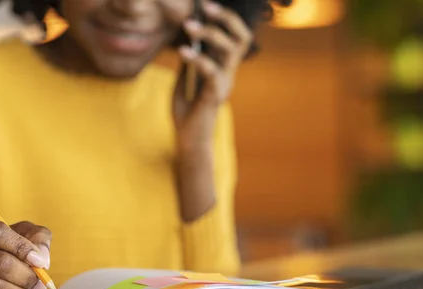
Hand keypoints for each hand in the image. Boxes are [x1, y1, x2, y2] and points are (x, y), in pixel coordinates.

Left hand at [173, 0, 251, 151]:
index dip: (224, 18)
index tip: (205, 6)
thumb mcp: (182, 82)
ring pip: (230, 50)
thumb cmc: (186, 114)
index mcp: (223, 68)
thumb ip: (187, 64)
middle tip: (204, 8)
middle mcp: (228, 73)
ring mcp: (224, 84)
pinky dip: (198, 59)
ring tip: (188, 27)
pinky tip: (182, 52)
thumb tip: (185, 43)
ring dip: (210, 33)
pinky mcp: (215, 96)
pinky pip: (213, 72)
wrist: (188, 141)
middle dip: (225, 18)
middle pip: (240, 37)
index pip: (234, 36)